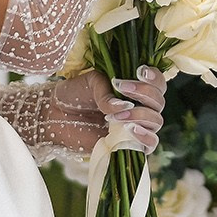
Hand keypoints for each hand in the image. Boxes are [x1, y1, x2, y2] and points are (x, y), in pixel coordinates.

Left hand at [47, 66, 166, 153]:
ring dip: (140, 115)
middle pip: (159, 102)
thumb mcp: (92, 83)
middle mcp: (140, 107)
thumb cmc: (75, 95)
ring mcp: (136, 126)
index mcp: (135, 88)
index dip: (154, 78)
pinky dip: (145, 137)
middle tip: (120, 89)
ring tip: (116, 115)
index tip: (138, 72)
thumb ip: (108, 92)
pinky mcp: (129, 145)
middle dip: (143, 94)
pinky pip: (150, 144)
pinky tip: (130, 130)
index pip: (158, 83)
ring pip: (156, 121)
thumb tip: (124, 106)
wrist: (56, 116)